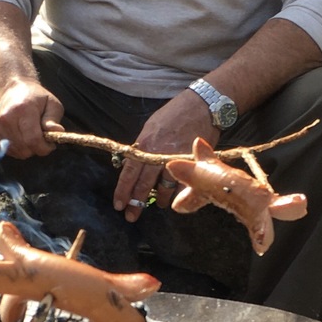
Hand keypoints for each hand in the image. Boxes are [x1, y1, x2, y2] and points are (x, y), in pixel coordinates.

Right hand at [0, 78, 64, 158]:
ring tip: (29, 135)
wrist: (12, 89)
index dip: (44, 148)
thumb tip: (57, 132)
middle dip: (36, 148)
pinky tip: (19, 137)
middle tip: (40, 137)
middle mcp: (6, 119)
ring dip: (27, 149)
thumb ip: (54, 119)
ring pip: (18, 152)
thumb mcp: (51, 103)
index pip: (33, 140)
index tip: (49, 145)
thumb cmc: (35, 97)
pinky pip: (8, 151)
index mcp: (22, 110)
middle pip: (25, 149)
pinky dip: (17, 148)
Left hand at [113, 89, 220, 221]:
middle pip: (144, 185)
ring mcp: (176, 160)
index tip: (118, 205)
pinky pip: (182, 188)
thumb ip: (142, 148)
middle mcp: (158, 154)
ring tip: (160, 203)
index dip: (123, 191)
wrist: (203, 105)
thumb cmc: (175, 114)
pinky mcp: (192, 164)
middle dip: (136, 204)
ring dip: (161, 199)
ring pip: (164, 190)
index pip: (129, 173)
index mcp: (145, 145)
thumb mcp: (151, 128)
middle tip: (131, 217)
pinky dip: (178, 195)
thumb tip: (131, 167)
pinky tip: (177, 197)